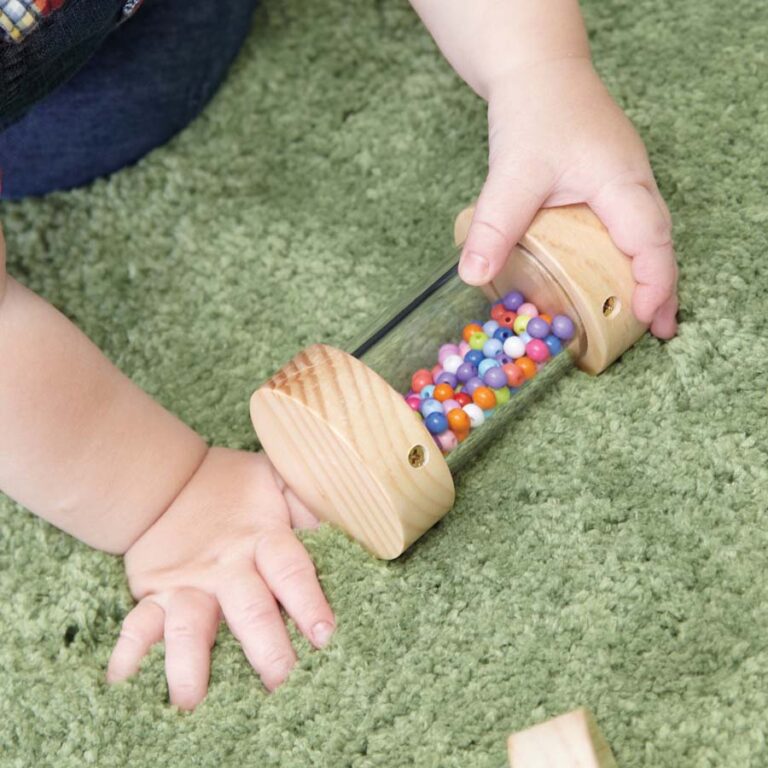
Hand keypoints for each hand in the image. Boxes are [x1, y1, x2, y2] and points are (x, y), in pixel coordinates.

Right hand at [107, 448, 333, 709]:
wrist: (173, 481)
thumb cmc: (241, 491)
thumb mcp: (280, 482)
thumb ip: (312, 502)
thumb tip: (356, 517)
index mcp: (264, 538)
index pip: (290, 570)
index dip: (307, 600)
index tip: (324, 635)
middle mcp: (227, 566)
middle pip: (247, 608)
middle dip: (265, 646)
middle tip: (282, 682)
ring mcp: (189, 584)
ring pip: (189, 624)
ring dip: (190, 662)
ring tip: (193, 700)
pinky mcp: (156, 594)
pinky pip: (137, 623)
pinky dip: (129, 652)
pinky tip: (123, 681)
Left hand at [459, 58, 677, 338]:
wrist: (537, 69)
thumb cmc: (535, 111)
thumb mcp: (512, 172)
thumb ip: (495, 225)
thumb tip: (473, 277)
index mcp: (621, 181)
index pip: (649, 239)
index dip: (653, 282)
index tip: (645, 318)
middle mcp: (633, 182)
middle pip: (657, 241)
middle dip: (660, 287)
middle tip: (655, 331)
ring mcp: (624, 181)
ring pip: (645, 233)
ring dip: (645, 272)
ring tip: (638, 312)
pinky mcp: (607, 182)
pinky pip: (626, 224)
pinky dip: (625, 254)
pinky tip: (608, 272)